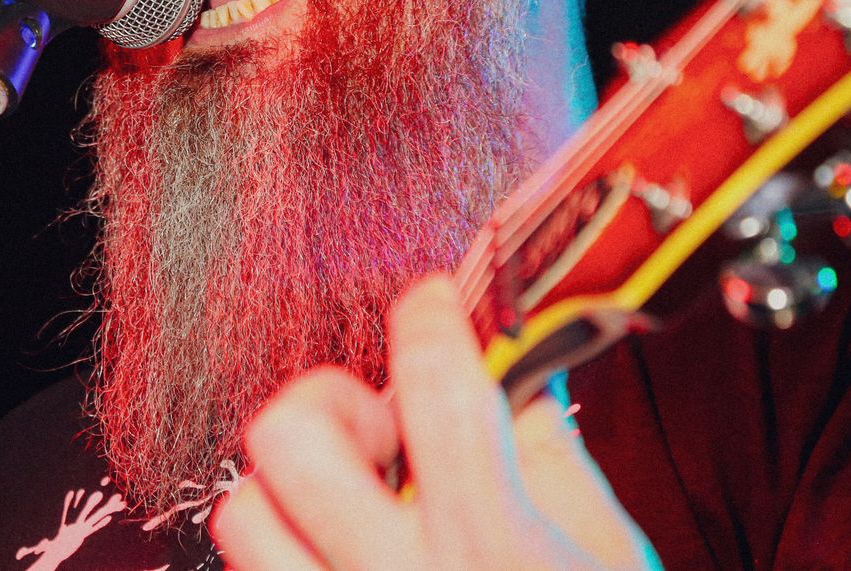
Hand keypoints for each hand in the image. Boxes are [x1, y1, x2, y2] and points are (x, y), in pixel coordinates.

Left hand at [210, 274, 658, 569]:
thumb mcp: (608, 558)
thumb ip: (550, 456)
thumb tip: (510, 366)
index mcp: (497, 548)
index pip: (439, 385)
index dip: (432, 316)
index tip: (435, 306)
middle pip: (288, 437)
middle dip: (331, 406)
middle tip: (384, 435)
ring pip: (241, 515)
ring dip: (292, 494)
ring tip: (356, 514)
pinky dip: (291, 563)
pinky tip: (349, 569)